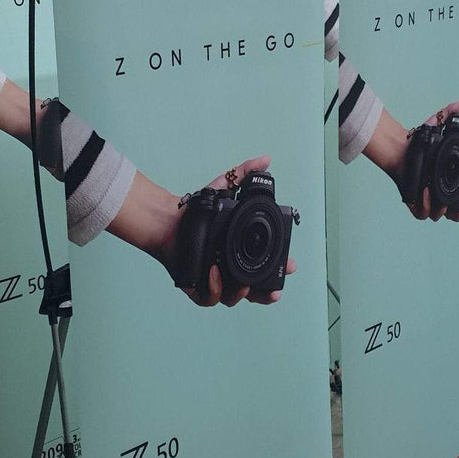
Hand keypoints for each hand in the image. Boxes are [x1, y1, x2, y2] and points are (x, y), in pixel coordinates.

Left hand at [148, 155, 295, 307]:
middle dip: (268, 293)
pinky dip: (215, 289)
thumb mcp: (223, 188)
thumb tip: (265, 159)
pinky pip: (209, 298)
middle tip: (275, 290)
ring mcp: (214, 281)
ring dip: (242, 294)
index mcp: (240, 253)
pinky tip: (215, 273)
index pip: (266, 266)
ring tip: (246, 285)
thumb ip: (243, 172)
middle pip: (255, 291)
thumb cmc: (195, 210)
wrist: (168, 220)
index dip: (279, 269)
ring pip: (234, 298)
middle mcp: (229, 269)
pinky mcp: (196, 287)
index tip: (290, 265)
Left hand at [406, 102, 458, 221]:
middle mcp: (439, 190)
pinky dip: (425, 208)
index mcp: (448, 178)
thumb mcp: (433, 126)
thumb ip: (447, 114)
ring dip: (441, 210)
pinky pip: (421, 213)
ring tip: (439, 200)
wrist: (397, 150)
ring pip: (438, 214)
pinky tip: (425, 195)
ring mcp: (426, 198)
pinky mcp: (413, 202)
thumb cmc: (417, 142)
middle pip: (453, 210)